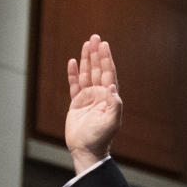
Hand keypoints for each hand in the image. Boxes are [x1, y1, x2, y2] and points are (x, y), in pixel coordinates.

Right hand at [65, 34, 122, 173]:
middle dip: (96, 53)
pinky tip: (72, 62)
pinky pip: (74, 85)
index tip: (104, 45)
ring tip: (86, 44)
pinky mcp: (76, 103)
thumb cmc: (100, 138)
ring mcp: (88, 98)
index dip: (106, 59)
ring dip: (86, 59)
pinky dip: (73, 74)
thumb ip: (114, 104)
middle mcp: (99, 94)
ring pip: (86, 74)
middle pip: (98, 69)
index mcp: (108, 97)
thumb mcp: (111, 122)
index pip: (108, 73)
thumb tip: (112, 86)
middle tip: (95, 37)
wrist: (86, 150)